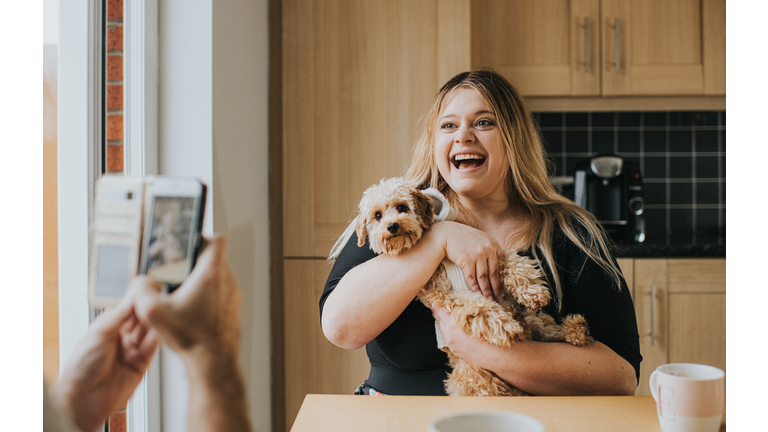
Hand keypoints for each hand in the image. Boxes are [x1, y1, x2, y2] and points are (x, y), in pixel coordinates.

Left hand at [51, 295, 158, 431]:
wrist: (83, 399)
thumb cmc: (81, 368)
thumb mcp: (99, 333)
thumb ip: (120, 314)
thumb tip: (134, 295)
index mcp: (106, 327)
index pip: (127, 308)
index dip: (137, 298)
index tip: (148, 288)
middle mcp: (120, 337)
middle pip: (140, 318)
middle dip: (148, 308)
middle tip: (158, 298)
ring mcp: (131, 350)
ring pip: (149, 331)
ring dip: (155, 321)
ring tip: (162, 310)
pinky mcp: (142, 363)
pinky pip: (154, 346)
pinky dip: (160, 336)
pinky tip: (164, 326)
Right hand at [133, 235, 251, 431]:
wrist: (213, 363)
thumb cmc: (192, 338)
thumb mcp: (154, 312)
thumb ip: (141, 291)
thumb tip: (139, 283)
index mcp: (211, 274)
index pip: (217, 240)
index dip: (202, 236)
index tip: (189, 241)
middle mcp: (226, 283)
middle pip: (215, 259)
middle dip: (195, 262)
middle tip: (179, 270)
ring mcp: (232, 297)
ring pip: (218, 278)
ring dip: (202, 281)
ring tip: (182, 292)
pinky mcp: (232, 311)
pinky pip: (221, 295)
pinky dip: (208, 298)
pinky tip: (191, 310)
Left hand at [432, 302, 492, 365]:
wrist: (497, 356)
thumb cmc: (491, 334)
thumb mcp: (478, 316)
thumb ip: (466, 309)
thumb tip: (460, 302)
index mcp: (453, 324)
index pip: (439, 309)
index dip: (434, 302)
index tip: (431, 296)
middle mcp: (449, 335)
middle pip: (438, 319)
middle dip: (437, 310)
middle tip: (436, 303)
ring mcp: (451, 344)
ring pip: (443, 329)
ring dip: (443, 321)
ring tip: (446, 314)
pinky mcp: (455, 351)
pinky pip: (448, 338)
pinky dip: (449, 331)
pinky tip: (454, 328)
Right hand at [436, 221, 505, 300]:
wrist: (447, 234)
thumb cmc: (464, 238)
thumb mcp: (481, 240)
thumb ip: (490, 250)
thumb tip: (497, 266)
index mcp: (494, 245)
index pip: (501, 265)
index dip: (501, 279)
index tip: (501, 289)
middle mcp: (488, 249)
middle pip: (493, 273)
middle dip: (496, 288)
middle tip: (498, 299)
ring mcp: (478, 255)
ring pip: (483, 277)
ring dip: (486, 291)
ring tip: (489, 300)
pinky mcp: (467, 260)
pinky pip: (472, 277)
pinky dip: (475, 287)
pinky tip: (477, 294)